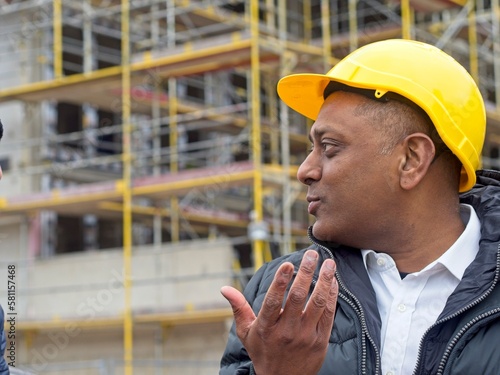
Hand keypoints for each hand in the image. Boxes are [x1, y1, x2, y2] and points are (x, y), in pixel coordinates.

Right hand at [221, 250, 337, 374]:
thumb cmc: (263, 352)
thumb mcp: (246, 333)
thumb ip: (238, 308)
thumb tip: (224, 288)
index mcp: (266, 328)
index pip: (273, 301)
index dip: (280, 281)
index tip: (287, 263)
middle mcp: (287, 332)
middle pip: (298, 298)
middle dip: (306, 273)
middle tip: (311, 254)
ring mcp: (306, 336)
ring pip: (318, 303)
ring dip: (325, 280)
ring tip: (329, 262)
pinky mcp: (321, 341)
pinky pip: (329, 314)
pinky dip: (332, 295)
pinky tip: (333, 281)